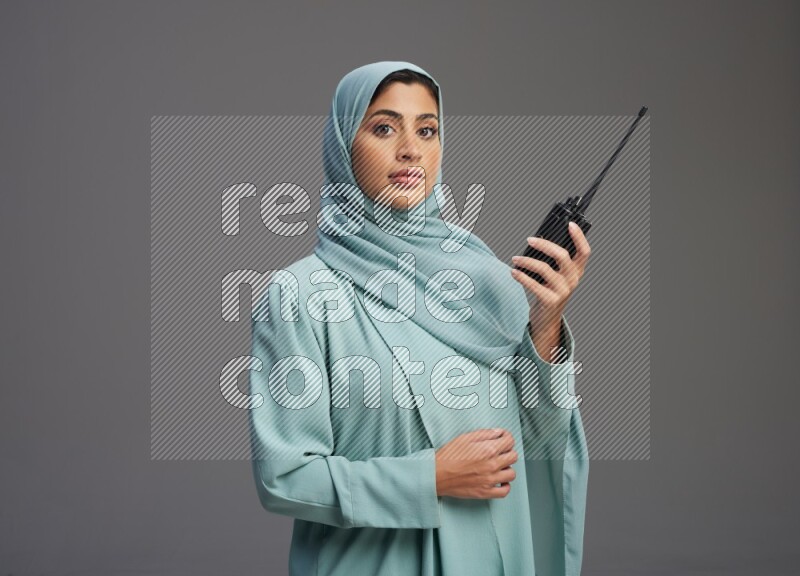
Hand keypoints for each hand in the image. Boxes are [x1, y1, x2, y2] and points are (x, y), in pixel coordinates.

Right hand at [435, 428, 517, 498]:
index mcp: (488, 450)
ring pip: (512, 473)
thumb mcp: (465, 438)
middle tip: (499, 451)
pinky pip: (505, 491)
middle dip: (507, 451)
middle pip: (513, 456)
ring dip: (506, 468)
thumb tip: (498, 432)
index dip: (507, 437)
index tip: (503, 438)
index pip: (510, 441)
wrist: (437, 475)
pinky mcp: (486, 492)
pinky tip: (499, 480)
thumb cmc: (448, 457)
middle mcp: (492, 465)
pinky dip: (505, 485)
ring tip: (498, 466)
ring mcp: (490, 480)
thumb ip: (485, 434)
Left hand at [510, 222, 591, 359]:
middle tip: (529, 239)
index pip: (584, 252)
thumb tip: (536, 241)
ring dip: (526, 261)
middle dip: (544, 245)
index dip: (579, 237)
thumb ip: (552, 261)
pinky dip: (521, 276)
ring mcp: (563, 291)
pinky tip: (513, 272)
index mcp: (577, 271)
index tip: (570, 224)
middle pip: (562, 255)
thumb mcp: (556, 276)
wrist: (547, 319)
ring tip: (515, 259)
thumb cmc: (548, 291)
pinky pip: (534, 285)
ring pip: (544, 268)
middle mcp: (573, 280)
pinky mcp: (550, 301)